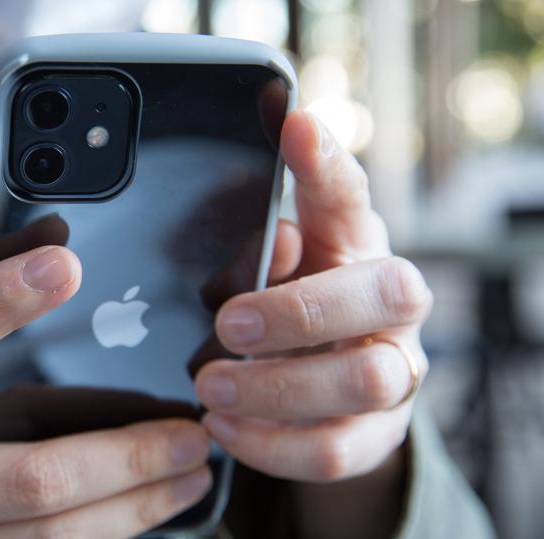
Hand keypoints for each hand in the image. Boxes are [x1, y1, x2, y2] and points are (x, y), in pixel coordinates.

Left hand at [195, 112, 431, 482]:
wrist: (329, 387)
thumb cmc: (291, 309)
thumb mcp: (269, 271)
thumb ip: (260, 246)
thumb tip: (273, 219)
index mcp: (354, 247)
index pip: (350, 195)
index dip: (326, 162)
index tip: (293, 125)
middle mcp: (390, 305)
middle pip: (389, 292)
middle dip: (303, 309)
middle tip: (230, 323)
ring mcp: (394, 371)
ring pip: (366, 379)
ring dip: (279, 386)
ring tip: (211, 385)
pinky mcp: (376, 434)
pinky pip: (336, 450)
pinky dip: (272, 443)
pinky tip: (224, 427)